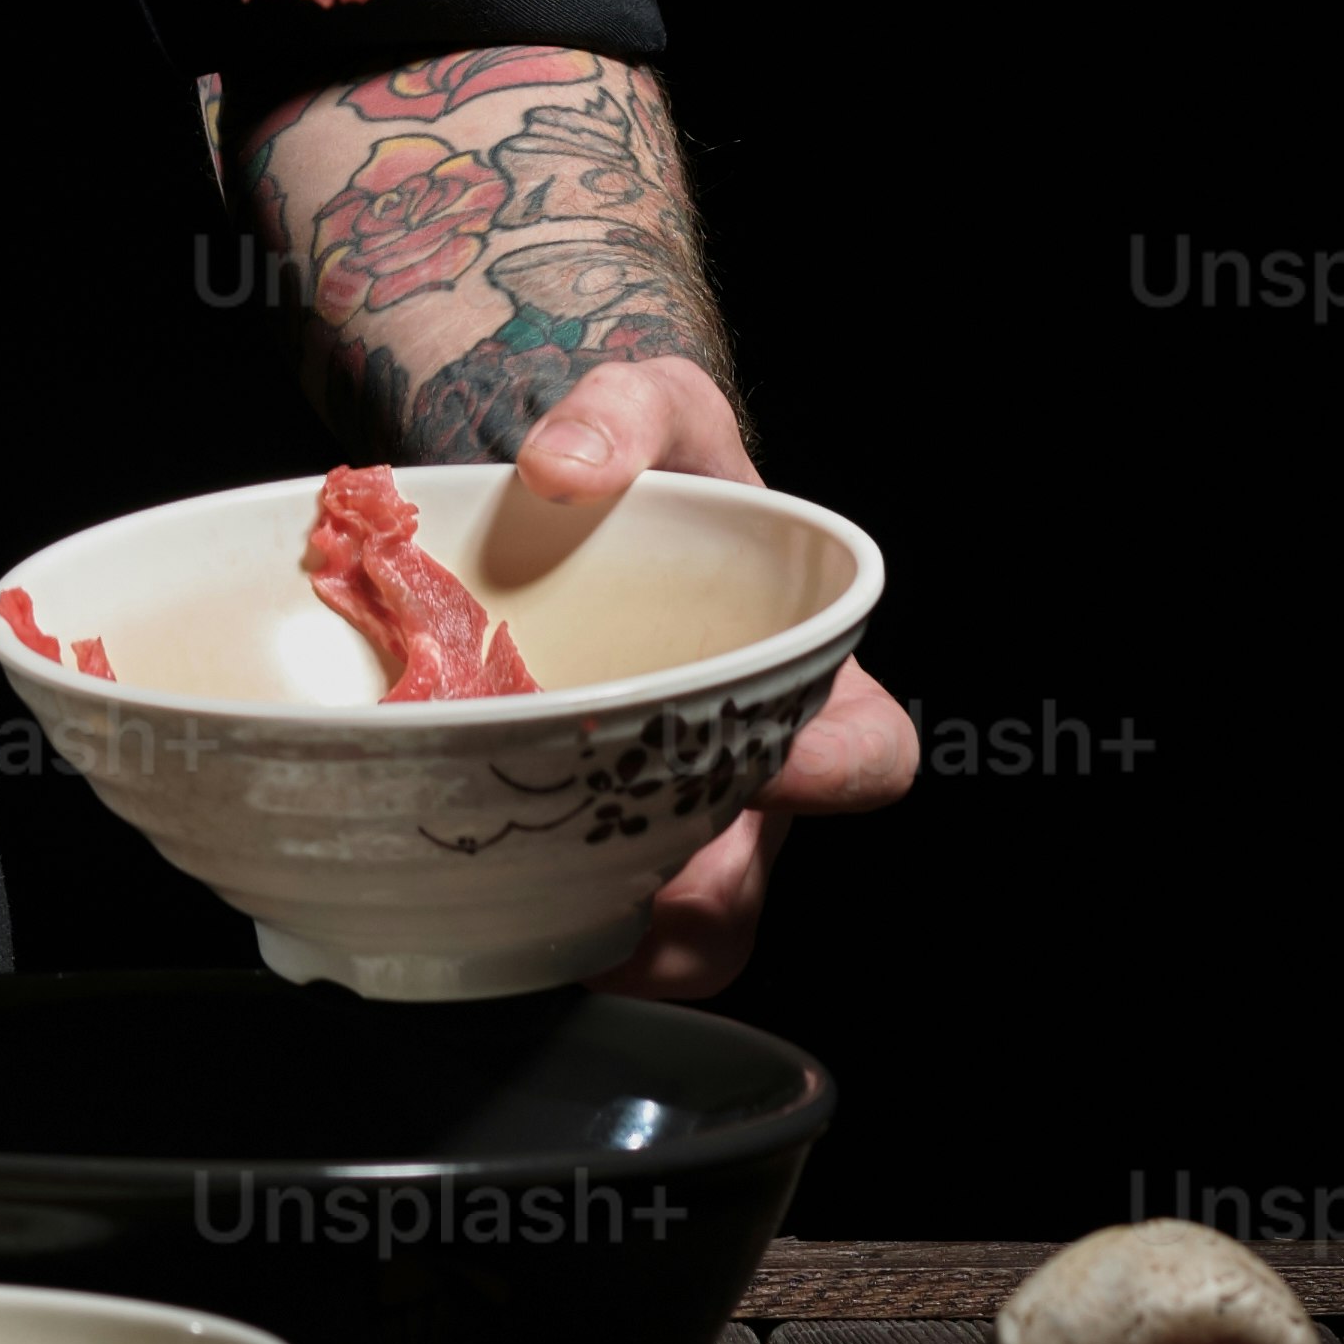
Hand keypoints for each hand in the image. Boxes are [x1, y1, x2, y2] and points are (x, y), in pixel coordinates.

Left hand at [506, 353, 916, 1007]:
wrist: (545, 517)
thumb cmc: (636, 475)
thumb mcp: (649, 407)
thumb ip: (624, 410)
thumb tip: (564, 467)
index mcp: (802, 676)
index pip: (870, 750)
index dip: (838, 773)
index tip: (778, 764)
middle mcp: (746, 772)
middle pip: (750, 885)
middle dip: (680, 888)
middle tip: (594, 848)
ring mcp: (669, 826)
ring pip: (672, 936)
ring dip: (604, 933)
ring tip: (522, 895)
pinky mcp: (586, 852)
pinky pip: (590, 937)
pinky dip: (540, 933)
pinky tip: (473, 894)